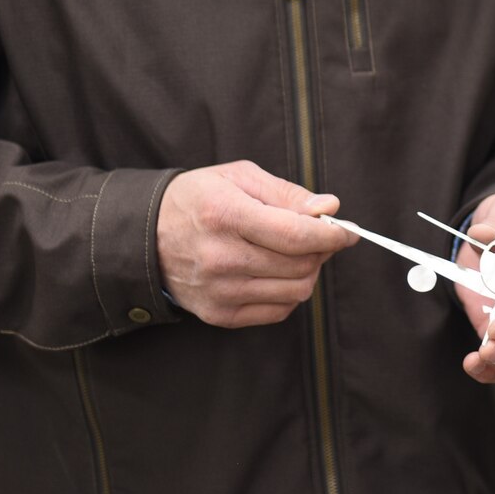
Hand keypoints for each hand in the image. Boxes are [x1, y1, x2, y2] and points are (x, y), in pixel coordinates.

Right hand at [155, 161, 354, 327]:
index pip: (296, 235)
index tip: (348, 231)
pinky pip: (278, 311)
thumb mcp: (239, 178)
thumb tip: (329, 209)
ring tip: (296, 253)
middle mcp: (220, 258)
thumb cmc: (199, 199)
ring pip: (295, 291)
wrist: (146, 238)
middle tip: (320, 236)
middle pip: (300, 265)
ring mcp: (219, 292)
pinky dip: (289, 292)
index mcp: (226, 215)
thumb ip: (287, 193)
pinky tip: (277, 272)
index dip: (332, 234)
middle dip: (322, 250)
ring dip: (308, 271)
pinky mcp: (219, 315)